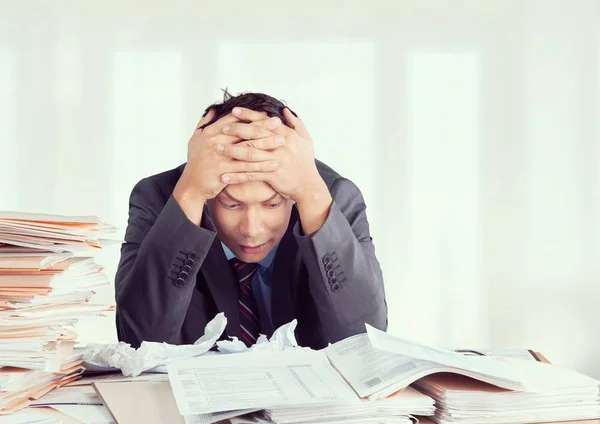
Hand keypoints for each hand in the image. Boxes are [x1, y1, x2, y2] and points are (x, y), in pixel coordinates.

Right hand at [173, 108, 281, 222]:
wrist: (190, 185)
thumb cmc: (195, 163)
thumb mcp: (195, 139)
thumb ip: (204, 123)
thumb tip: (214, 110)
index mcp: (210, 132)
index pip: (234, 120)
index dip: (251, 116)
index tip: (266, 113)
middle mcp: (215, 142)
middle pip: (244, 132)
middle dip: (263, 127)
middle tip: (278, 124)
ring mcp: (219, 156)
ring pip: (247, 149)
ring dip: (266, 145)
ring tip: (281, 142)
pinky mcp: (223, 171)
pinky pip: (246, 168)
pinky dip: (260, 167)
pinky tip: (273, 165)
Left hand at [218, 108, 325, 202]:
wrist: (309, 186)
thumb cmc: (306, 164)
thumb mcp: (306, 140)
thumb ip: (296, 124)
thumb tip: (285, 111)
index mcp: (287, 135)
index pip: (264, 121)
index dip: (249, 115)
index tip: (234, 111)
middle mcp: (281, 145)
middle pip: (255, 134)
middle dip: (236, 130)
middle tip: (222, 128)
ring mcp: (277, 160)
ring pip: (250, 153)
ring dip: (232, 151)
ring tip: (218, 149)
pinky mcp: (273, 175)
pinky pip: (250, 174)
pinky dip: (236, 176)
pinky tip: (224, 176)